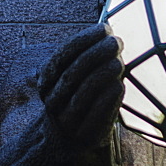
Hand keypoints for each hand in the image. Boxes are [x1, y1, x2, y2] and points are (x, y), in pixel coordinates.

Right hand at [37, 23, 123, 147]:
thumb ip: (84, 56)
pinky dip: (108, 99)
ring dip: (102, 75)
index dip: (83, 40)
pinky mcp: (85, 136)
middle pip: (71, 74)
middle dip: (95, 54)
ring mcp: (67, 121)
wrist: (65, 138)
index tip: (104, 28)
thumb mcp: (72, 76)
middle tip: (115, 42)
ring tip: (119, 62)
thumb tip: (108, 30)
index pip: (62, 55)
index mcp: (46, 81)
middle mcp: (52, 101)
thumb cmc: (76, 96)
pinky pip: (95, 116)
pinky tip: (119, 85)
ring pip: (82, 95)